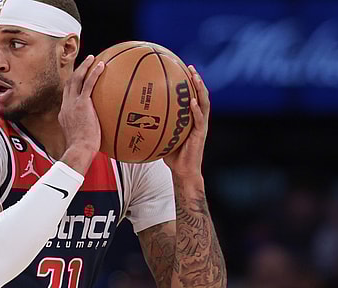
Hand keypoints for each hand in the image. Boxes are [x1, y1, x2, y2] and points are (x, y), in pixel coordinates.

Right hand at [58, 55, 104, 174]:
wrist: (78, 150)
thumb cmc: (82, 150)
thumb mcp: (81, 140)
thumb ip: (87, 133)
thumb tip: (99, 137)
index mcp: (64, 114)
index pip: (66, 97)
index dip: (72, 87)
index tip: (79, 81)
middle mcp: (66, 106)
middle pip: (69, 84)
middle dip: (76, 72)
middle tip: (85, 64)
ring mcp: (72, 104)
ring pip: (76, 79)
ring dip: (83, 67)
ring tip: (92, 58)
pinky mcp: (81, 104)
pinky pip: (88, 84)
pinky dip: (94, 73)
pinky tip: (101, 65)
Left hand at [163, 65, 209, 179]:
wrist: (183, 171)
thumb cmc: (171, 155)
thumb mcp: (160, 136)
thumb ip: (153, 126)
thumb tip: (133, 118)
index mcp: (190, 117)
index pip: (191, 96)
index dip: (188, 83)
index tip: (181, 69)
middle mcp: (197, 119)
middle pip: (200, 95)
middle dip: (197, 80)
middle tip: (191, 67)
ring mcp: (200, 126)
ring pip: (204, 103)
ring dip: (201, 90)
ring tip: (195, 78)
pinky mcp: (200, 134)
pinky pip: (199, 119)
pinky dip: (196, 110)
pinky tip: (192, 102)